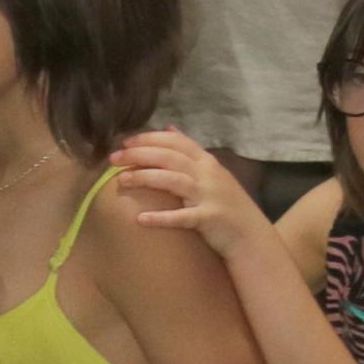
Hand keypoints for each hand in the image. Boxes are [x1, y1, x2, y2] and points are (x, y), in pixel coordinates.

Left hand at [113, 127, 271, 256]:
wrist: (250, 234)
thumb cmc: (226, 204)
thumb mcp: (212, 172)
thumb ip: (191, 153)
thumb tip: (169, 128)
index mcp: (208, 161)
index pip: (177, 141)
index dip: (149, 138)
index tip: (125, 142)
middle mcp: (208, 174)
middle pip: (170, 157)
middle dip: (139, 154)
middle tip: (113, 159)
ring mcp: (209, 195)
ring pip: (174, 180)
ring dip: (145, 178)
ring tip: (121, 180)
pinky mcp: (208, 218)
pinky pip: (182, 216)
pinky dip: (161, 217)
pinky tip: (140, 219)